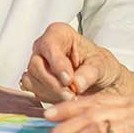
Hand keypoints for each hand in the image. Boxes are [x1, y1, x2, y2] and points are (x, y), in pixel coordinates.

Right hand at [19, 22, 133, 102]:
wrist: (99, 79)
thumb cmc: (98, 64)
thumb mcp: (101, 65)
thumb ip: (90, 72)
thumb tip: (77, 83)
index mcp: (58, 33)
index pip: (49, 45)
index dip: (57, 64)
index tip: (68, 79)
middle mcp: (43, 48)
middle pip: (37, 65)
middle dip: (54, 83)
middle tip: (71, 94)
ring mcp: (37, 64)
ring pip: (32, 80)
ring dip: (51, 92)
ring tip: (71, 97)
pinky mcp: (35, 81)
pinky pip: (33, 90)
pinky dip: (47, 98)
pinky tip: (63, 99)